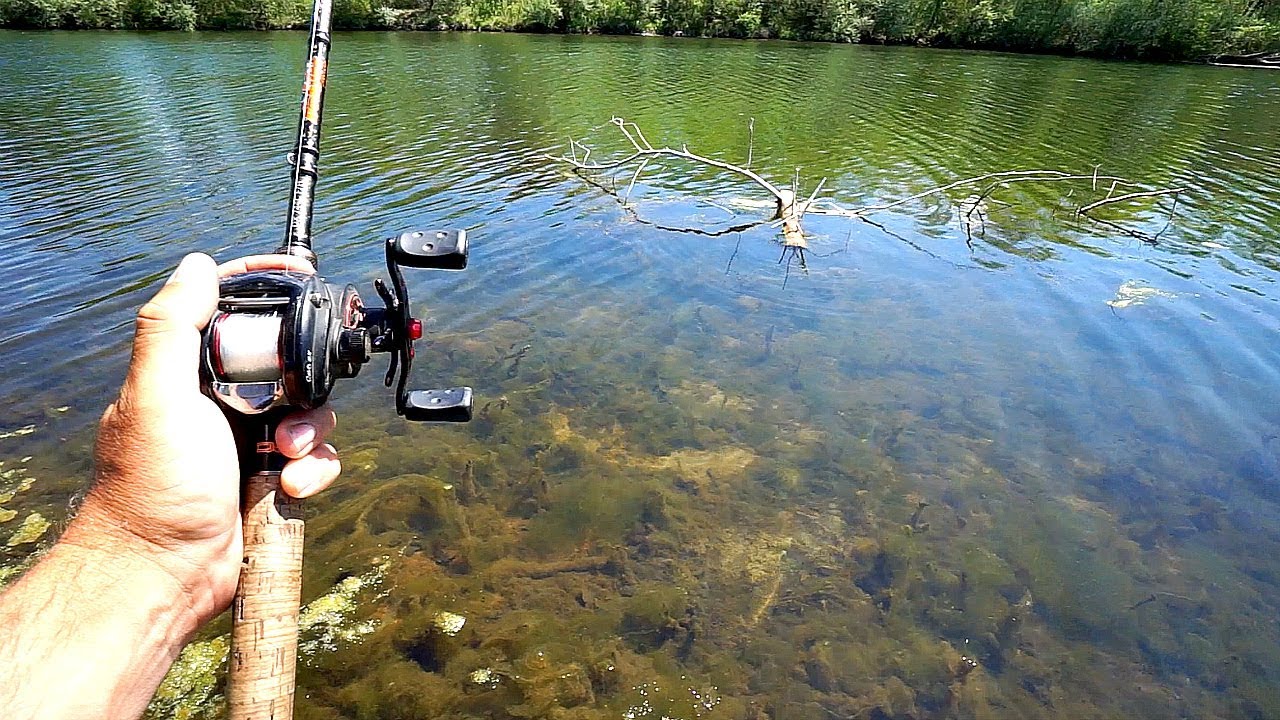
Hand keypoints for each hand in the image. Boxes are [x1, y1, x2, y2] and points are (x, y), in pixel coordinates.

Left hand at [66, 253, 341, 629]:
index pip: (232, 311)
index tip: (299, 274)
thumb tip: (197, 264)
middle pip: (289, 363)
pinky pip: (316, 459)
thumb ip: (173, 326)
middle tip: (289, 411)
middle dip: (304, 385)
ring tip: (285, 458)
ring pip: (311, 413)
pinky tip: (289, 488)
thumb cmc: (150, 487)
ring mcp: (248, 441)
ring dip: (310, 435)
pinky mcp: (272, 479)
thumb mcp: (156, 395)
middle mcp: (221, 402)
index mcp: (190, 374)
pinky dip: (313, 471)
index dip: (265, 287)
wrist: (164, 572)